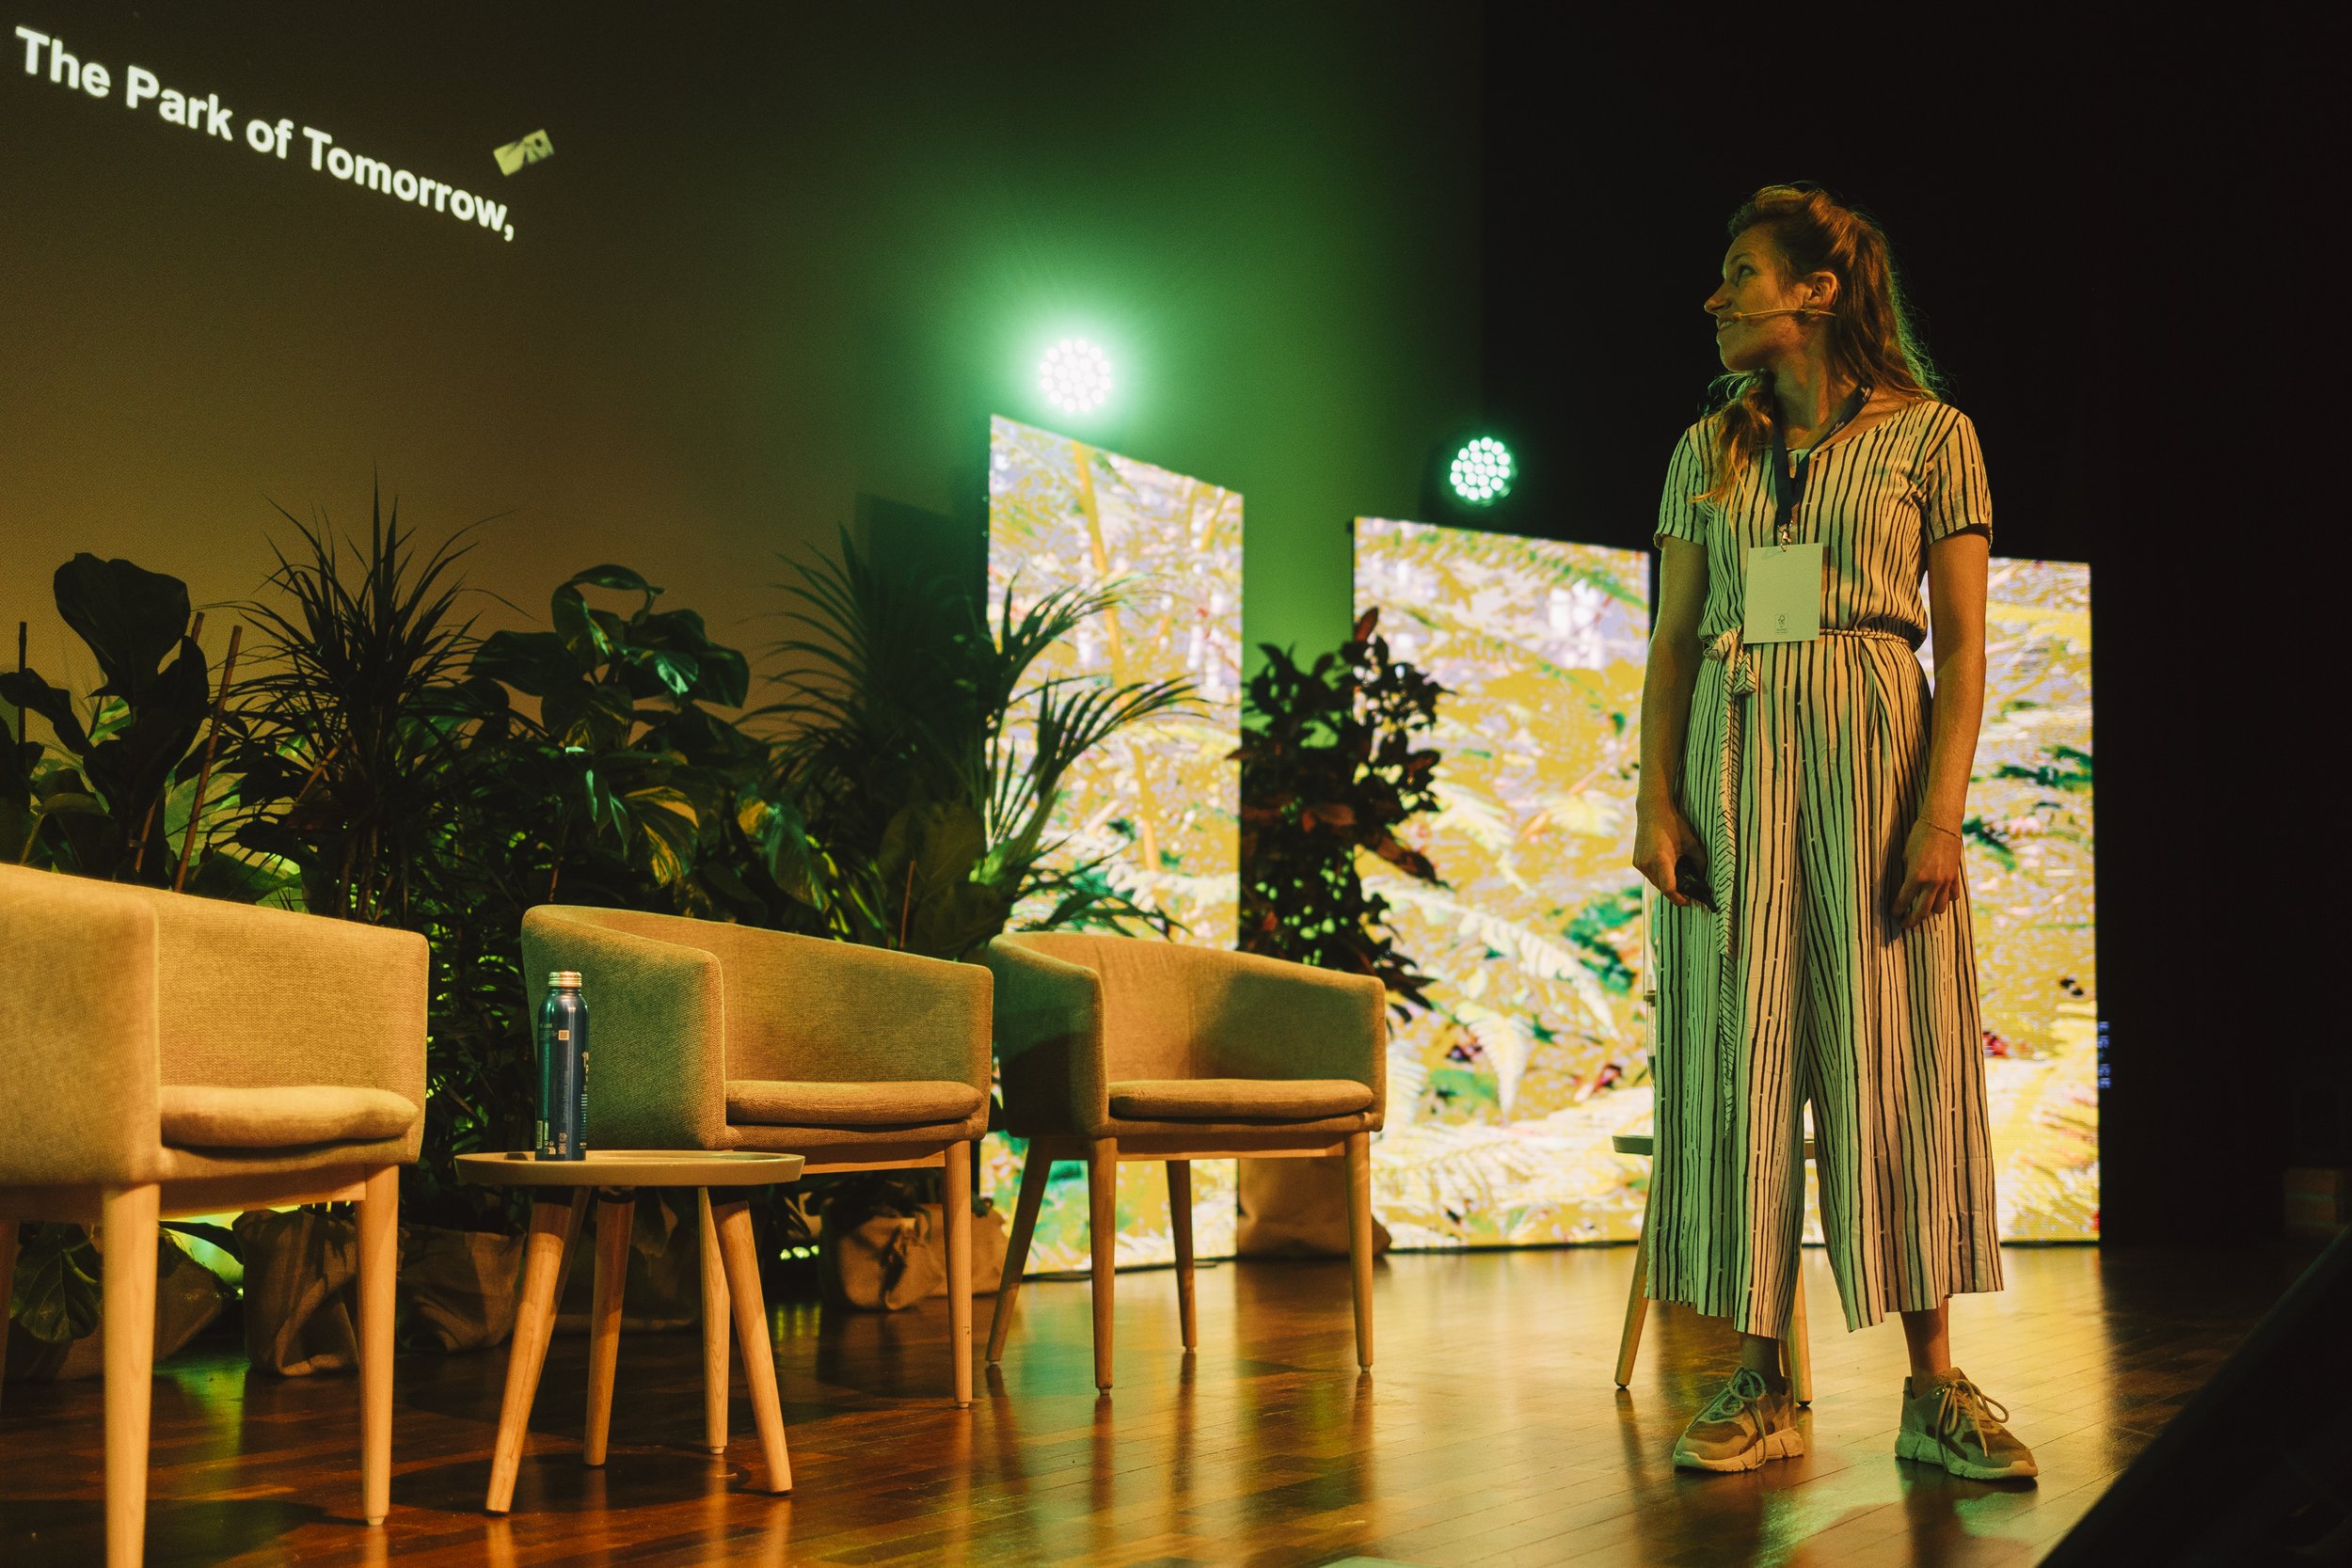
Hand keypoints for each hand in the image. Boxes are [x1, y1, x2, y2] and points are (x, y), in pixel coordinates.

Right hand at [1632, 800, 1707, 907]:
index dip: (1679, 899)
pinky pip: (1649, 875)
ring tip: (1679, 880)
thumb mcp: (1691, 843)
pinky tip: (1668, 870)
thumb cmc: (1673, 825)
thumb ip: (1699, 862)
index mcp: (1661, 860)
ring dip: (1666, 884)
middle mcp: (1647, 864)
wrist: (1652, 811)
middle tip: (1688, 892)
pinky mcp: (1636, 861)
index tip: (1689, 902)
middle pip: (1662, 888)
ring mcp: (1639, 863)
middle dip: (1675, 892)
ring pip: (1655, 883)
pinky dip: (1659, 876)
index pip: (1669, 889)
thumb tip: (1702, 878)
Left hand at [1893, 818, 1963, 932]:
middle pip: (1922, 912)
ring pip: (1940, 908)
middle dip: (1911, 920)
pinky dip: (1945, 900)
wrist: (1942, 823)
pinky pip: (1952, 896)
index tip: (1892, 914)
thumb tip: (1903, 888)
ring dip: (1929, 912)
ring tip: (1921, 910)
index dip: (1896, 910)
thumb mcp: (1905, 855)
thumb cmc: (1919, 836)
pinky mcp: (1955, 877)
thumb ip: (1906, 874)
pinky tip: (1938, 897)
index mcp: (1916, 876)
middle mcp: (1933, 882)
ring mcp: (1946, 881)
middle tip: (1903, 923)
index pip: (1903, 901)